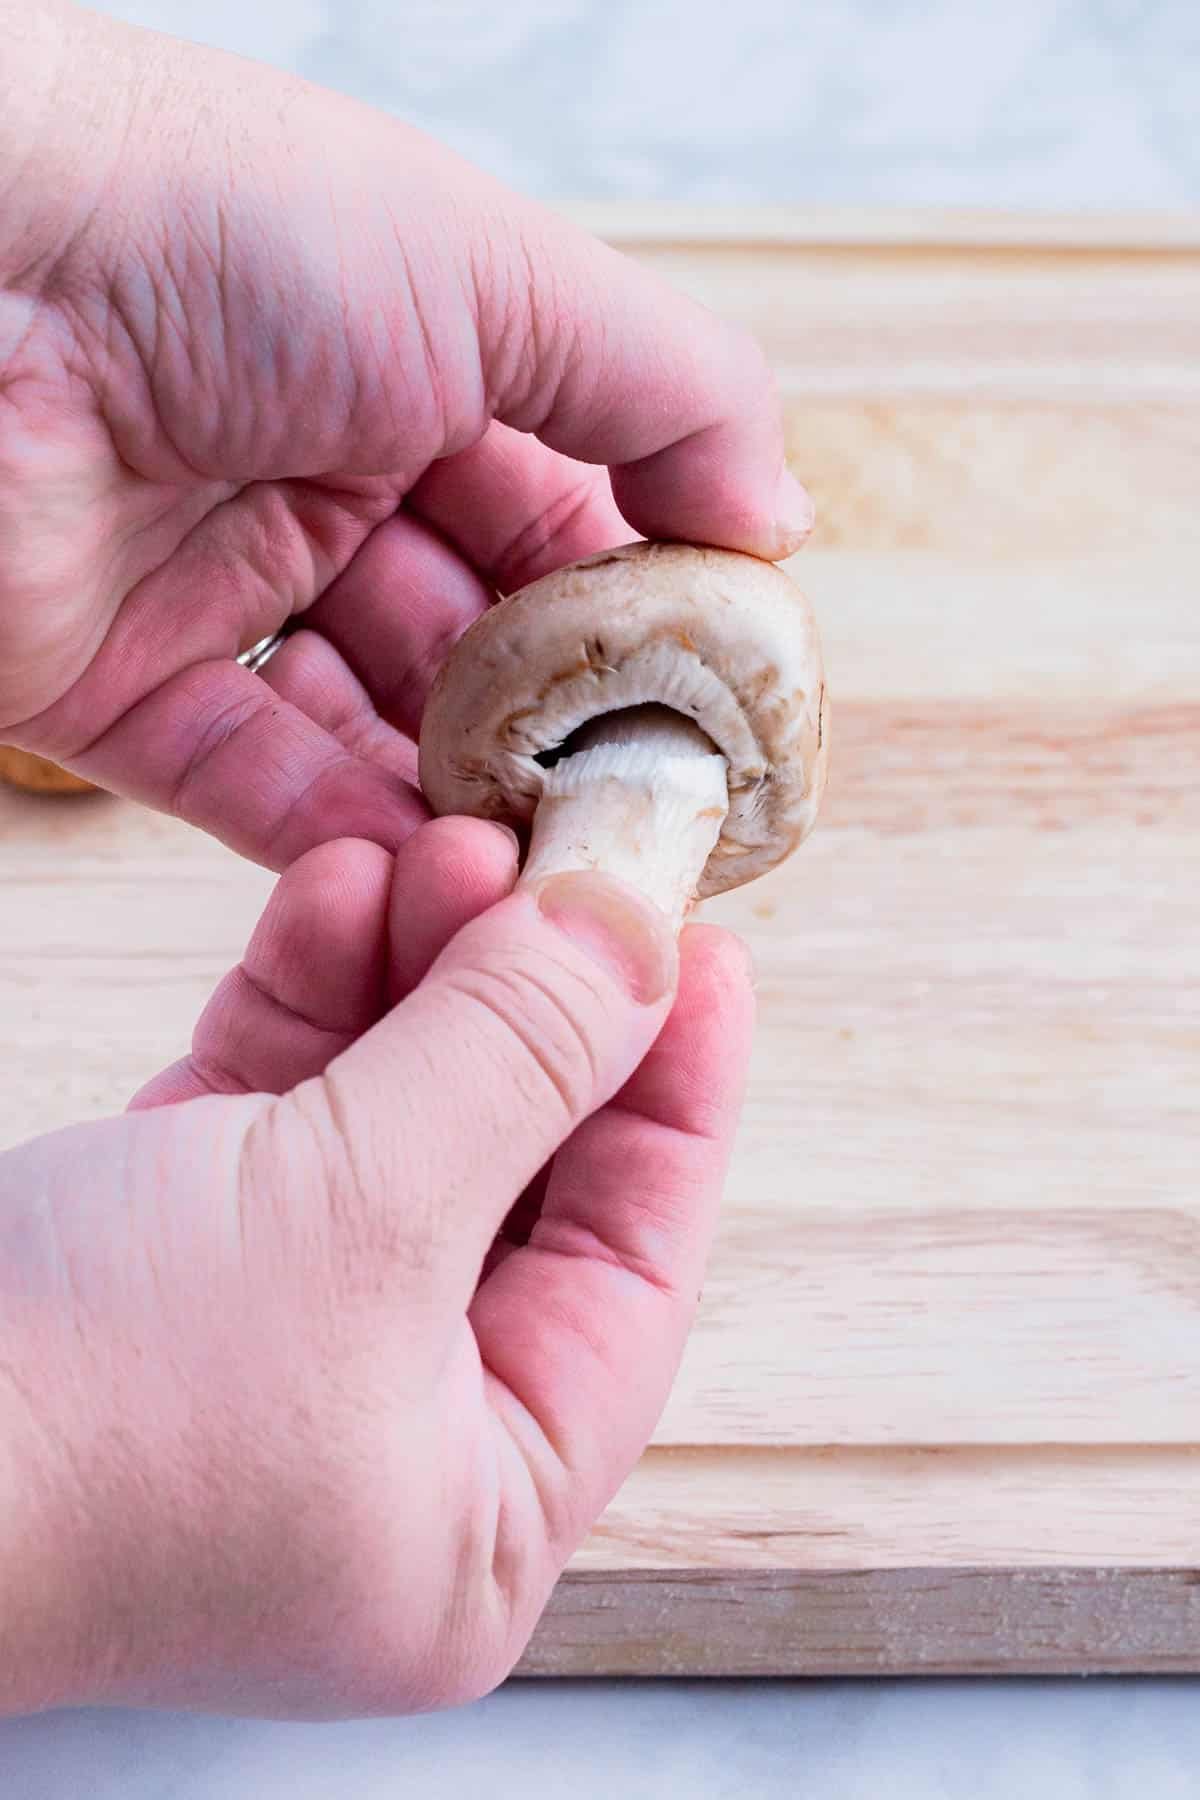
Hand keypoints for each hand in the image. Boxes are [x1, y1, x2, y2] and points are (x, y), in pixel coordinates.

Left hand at [0, 1, 809, 866]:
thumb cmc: (214, 222)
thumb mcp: (494, 272)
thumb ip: (667, 390)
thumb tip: (780, 516)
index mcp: (407, 360)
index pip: (560, 509)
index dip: (637, 601)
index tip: (709, 693)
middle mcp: (313, 474)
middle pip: (471, 635)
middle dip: (554, 719)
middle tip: (635, 800)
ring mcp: (211, 584)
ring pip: (370, 727)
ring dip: (458, 792)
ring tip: (548, 858)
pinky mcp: (111, 682)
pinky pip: (249, 785)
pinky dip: (339, 835)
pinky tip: (430, 875)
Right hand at [0, 822, 752, 1714]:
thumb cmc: (87, 1419)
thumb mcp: (360, 1217)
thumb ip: (515, 1063)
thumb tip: (640, 939)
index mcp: (482, 1507)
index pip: (634, 1264)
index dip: (676, 1088)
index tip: (703, 947)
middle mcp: (386, 1442)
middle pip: (515, 1179)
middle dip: (528, 1007)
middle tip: (547, 862)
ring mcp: (270, 1354)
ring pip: (395, 1130)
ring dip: (419, 979)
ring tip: (438, 845)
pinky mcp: (164, 1268)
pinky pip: (278, 1118)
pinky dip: (310, 1005)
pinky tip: (339, 895)